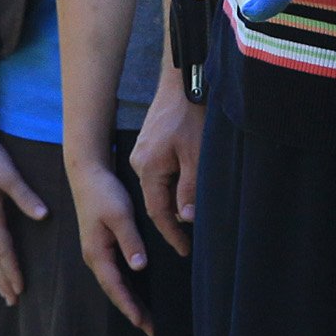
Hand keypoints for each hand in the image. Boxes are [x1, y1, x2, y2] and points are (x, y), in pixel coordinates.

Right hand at [67, 152, 154, 333]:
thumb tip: (139, 267)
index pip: (115, 287)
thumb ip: (130, 241)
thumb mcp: (120, 215)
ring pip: (115, 284)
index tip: (144, 324)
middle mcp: (94, 257)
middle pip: (114, 291)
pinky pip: (115, 273)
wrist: (87, 174)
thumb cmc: (104, 193)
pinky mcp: (102, 245)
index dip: (130, 307)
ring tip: (147, 318)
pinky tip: (137, 292)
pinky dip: (127, 287)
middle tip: (151, 329)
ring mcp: (97, 252)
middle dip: (131, 311)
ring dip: (130, 301)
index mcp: (96, 252)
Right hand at [129, 88, 198, 262]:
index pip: (158, 212)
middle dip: (172, 220)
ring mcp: (142, 154)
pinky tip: (185, 188)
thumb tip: (186, 218)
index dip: (172, 234)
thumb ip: (189, 189)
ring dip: (174, 201)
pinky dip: (171, 186)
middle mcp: (139, 163)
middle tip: (189, 241)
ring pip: (158, 188)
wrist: (182, 85)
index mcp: (148, 169)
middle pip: (156, 201)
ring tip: (190, 216)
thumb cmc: (190, 117)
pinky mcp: (148, 147)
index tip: (184, 250)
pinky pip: (158, 174)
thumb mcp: (195, 156)